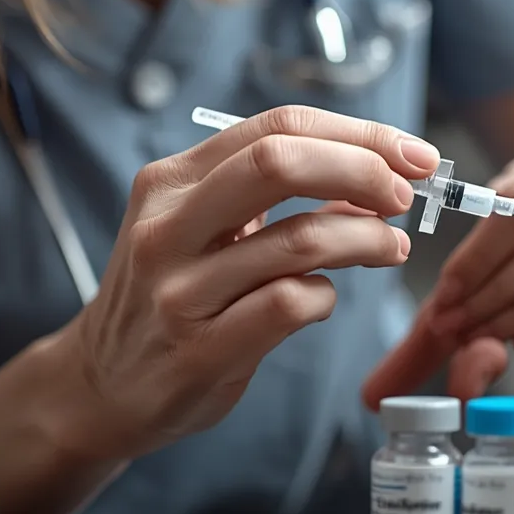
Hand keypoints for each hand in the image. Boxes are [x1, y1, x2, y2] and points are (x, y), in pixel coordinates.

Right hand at [57, 105, 440, 459]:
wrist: (102, 386)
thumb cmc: (172, 296)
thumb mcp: (206, 229)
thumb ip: (277, 198)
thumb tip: (375, 173)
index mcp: (173, 181)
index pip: (278, 127)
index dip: (359, 134)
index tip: (411, 154)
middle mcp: (168, 226)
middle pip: (281, 162)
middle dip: (363, 169)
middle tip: (403, 195)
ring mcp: (180, 289)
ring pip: (299, 239)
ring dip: (365, 239)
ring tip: (389, 248)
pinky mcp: (200, 349)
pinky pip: (290, 304)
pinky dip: (326, 296)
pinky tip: (324, 299)